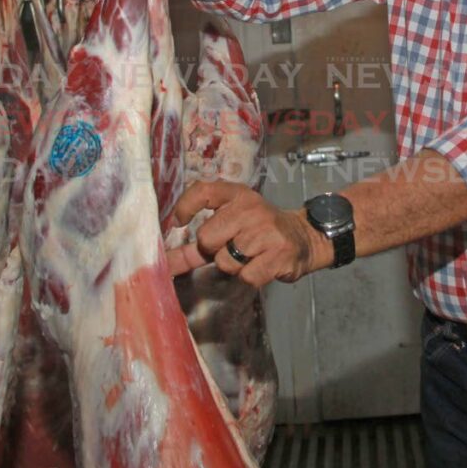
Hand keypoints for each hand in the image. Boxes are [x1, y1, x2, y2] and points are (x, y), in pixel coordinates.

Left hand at [165, 181, 334, 287]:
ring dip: (234, 266)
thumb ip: (197, 243)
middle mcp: (250, 208)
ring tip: (250, 255)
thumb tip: (163, 262)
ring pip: (225, 261)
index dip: (185, 206)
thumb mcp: (232, 225)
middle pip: (207, 238)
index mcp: (237, 195)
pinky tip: (262, 265)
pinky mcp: (278, 254)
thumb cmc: (259, 232)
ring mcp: (265, 230)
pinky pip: (245, 276)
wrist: (303, 238)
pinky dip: (250, 276)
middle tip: (233, 245)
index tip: (178, 222)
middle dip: (214, 249)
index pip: (203, 190)